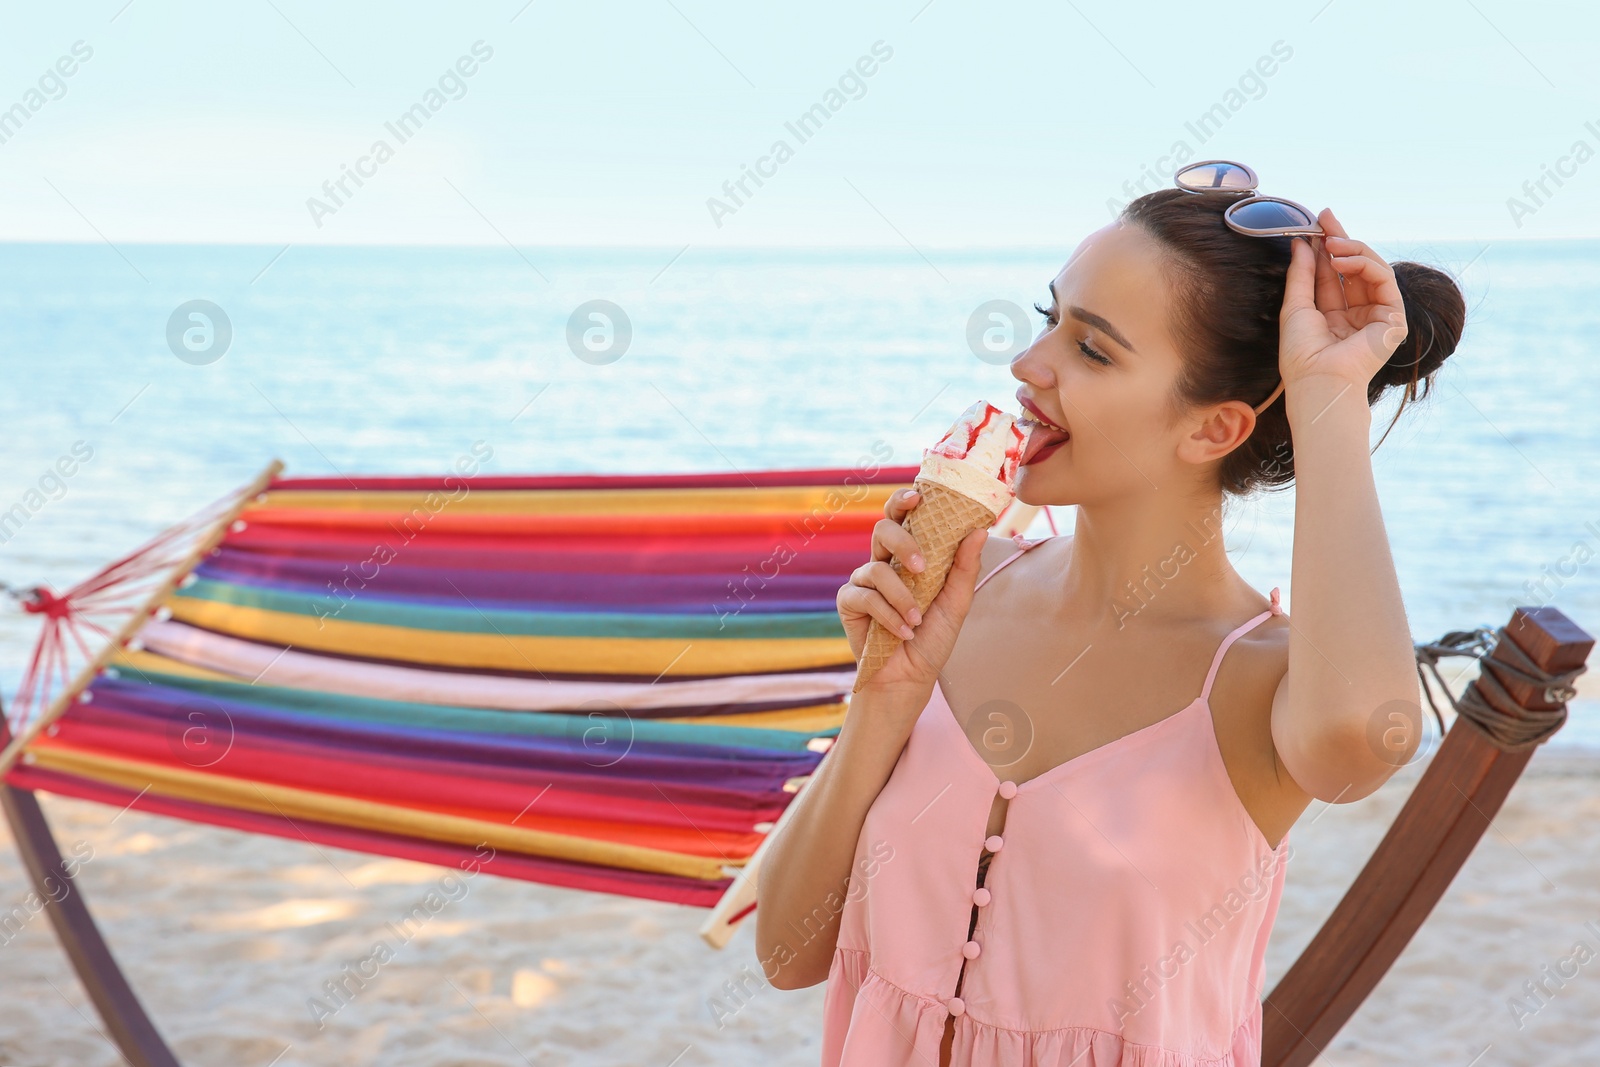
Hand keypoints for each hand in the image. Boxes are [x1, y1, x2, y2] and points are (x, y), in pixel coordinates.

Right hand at [836, 488, 988, 703]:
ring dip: (901, 597)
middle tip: (922, 567)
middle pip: (881, 529)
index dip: (904, 500)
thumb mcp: (957, 602)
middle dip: (902, 542)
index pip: (902, 517)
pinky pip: (866, 597)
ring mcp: (863, 580)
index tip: (918, 497)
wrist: (911, 676)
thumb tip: (980, 529)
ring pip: (876, 568)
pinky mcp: (849, 601)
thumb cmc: (933, 637)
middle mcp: (883, 561)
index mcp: (908, 554)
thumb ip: (965, 567)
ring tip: (917, 619)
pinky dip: (889, 616)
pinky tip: (904, 632)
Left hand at [1278, 208, 1407, 392]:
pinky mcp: (1393, 319)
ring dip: (1352, 250)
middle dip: (1341, 240)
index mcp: (1334, 316)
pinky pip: (1384, 280)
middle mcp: (1357, 315)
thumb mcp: (1296, 305)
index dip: (1327, 247)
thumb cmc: (1302, 353)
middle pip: (1353, 268)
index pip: (1333, 274)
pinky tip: (1343, 259)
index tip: (1318, 222)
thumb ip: (1301, 273)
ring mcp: (1376, 316)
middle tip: (1326, 218)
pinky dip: (1365, 264)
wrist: (1317, 379)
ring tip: (1332, 242)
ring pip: (1372, 270)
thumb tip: (1302, 242)